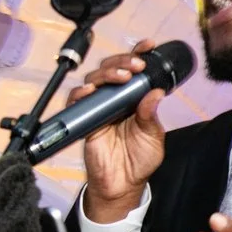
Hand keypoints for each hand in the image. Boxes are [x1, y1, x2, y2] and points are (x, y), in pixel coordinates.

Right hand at [66, 38, 167, 221]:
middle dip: (122, 60)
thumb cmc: (138, 161)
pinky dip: (81, 93)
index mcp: (133, 98)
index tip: (148, 45)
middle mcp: (115, 99)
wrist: (122, 185)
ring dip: (106, 72)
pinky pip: (76, 101)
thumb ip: (151, 115)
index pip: (134, 69)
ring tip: (121, 76)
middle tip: (136, 65)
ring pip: (94, 79)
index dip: (138, 53)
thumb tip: (154, 93)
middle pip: (111, 67)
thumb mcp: (153, 136)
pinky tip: (90, 90)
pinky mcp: (84, 120)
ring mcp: (99, 108)